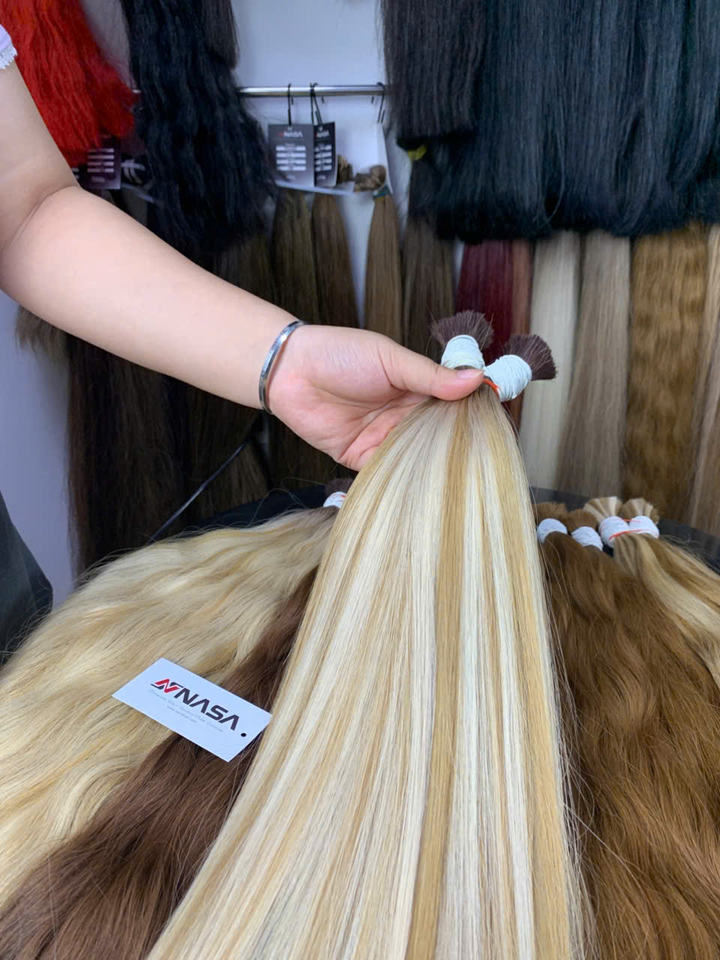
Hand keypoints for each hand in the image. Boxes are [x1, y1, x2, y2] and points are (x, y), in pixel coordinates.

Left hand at [267, 325, 483, 469]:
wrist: (289, 371)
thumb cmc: (338, 354)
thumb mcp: (389, 359)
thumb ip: (429, 375)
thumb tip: (475, 379)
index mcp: (416, 388)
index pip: (453, 405)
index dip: (472, 416)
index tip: (495, 427)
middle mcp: (404, 416)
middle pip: (439, 436)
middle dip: (456, 447)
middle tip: (481, 459)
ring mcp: (384, 438)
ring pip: (417, 458)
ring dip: (431, 466)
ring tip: (457, 478)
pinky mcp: (362, 458)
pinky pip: (388, 473)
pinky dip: (402, 480)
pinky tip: (421, 486)